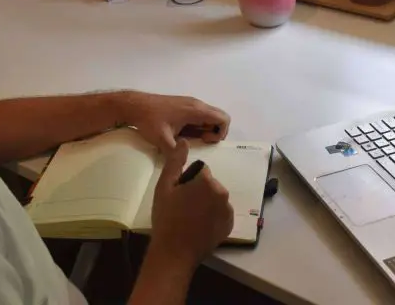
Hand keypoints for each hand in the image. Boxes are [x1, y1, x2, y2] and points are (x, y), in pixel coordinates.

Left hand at [122, 92, 229, 151]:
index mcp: (196, 110)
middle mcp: (197, 104)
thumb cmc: (149, 120)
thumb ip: (175, 152)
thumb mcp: (161, 139)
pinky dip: (198, 126)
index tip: (205, 142)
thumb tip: (184, 166)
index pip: (223, 119)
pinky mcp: (184, 106)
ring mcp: (190, 104)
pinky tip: (183, 134)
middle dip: (215, 133)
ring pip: (209, 117)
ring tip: (190, 140)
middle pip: (218, 117)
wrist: (134, 106)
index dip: (220, 133)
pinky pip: (200, 116)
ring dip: (206, 130)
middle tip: (201, 143)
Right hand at [150, 139, 233, 267]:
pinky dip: (213, 216)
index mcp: (207, 180)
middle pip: (209, 184)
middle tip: (183, 207)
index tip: (179, 195)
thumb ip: (175, 162)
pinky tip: (200, 226)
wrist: (175, 252)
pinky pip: (221, 212)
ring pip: (216, 198)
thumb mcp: (164, 187)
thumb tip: (184, 141)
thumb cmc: (167, 218)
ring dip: (207, 203)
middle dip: (199, 191)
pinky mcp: (229, 224)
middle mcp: (222, 192)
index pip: (200, 171)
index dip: (188, 181)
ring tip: (190, 218)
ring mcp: (228, 209)